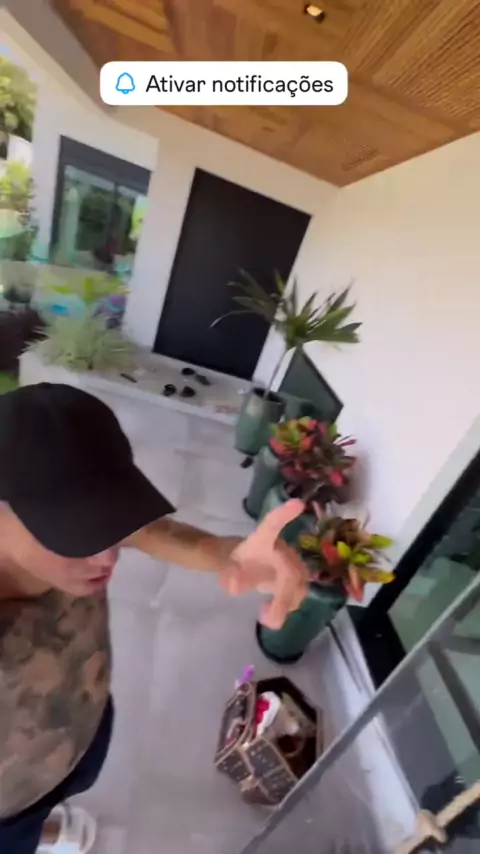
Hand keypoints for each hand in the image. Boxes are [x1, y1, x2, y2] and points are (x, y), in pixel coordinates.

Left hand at [220, 499, 308, 629]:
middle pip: (291, 571)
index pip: (273, 524)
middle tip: (266, 615)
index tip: (298, 503)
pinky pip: (297, 596)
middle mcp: (282, 549)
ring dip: (284, 605)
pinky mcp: (296, 581)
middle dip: (282, 596)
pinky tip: (269, 615)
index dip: (284, 515)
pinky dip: (285, 608)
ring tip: (264, 617)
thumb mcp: (221, 563)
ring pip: (298, 587)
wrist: (243, 566)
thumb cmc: (233, 559)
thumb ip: (226, 570)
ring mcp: (292, 565)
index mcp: (263, 538)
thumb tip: (235, 584)